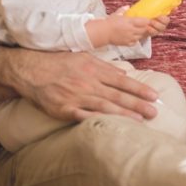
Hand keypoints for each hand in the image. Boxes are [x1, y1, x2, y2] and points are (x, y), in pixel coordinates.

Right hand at [9, 49, 159, 122]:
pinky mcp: (64, 109)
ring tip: (140, 120)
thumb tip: (124, 74)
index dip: (139, 89)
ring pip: (104, 107)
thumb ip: (105, 67)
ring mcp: (77, 97)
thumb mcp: (84, 58)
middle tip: (154, 111)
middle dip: (138, 104)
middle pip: (117, 95)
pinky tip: (111, 127)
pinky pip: (83, 116)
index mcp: (95, 70)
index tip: (154, 95)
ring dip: (124, 114)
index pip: (122, 81)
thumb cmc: (60, 63)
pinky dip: (98, 121)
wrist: (31, 70)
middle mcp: (88, 83)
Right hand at [89, 9, 169, 46]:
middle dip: (147, 27)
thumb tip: (128, 6)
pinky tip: (135, 35)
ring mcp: (130, 37)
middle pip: (145, 29)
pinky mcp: (128, 43)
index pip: (144, 21)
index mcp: (130, 22)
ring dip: (143, 33)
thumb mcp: (116, 14)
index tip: (150, 19)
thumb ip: (123, 10)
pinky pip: (136, 41)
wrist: (102, 33)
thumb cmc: (109, 23)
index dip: (149, 21)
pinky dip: (137, 38)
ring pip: (142, 36)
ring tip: (141, 30)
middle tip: (147, 25)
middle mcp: (131, 30)